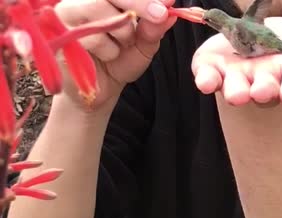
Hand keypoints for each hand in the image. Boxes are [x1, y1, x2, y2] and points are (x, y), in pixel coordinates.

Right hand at [53, 0, 175, 110]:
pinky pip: (89, 36)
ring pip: (97, 7)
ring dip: (122, 31)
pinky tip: (106, 56)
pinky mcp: (58, 35)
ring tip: (123, 46)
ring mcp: (65, 15)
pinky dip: (108, 49)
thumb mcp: (144, 46)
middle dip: (138, 2)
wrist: (100, 90)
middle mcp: (80, 0)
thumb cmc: (121, 62)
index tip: (167, 2)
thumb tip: (169, 10)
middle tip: (159, 15)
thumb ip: (153, 28)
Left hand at [191, 17, 281, 105]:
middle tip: (262, 93)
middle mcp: (262, 80)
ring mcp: (236, 76)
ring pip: (235, 87)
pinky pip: (207, 77)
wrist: (250, 39)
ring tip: (237, 96)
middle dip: (264, 91)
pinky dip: (205, 80)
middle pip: (264, 89)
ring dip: (236, 91)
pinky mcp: (211, 70)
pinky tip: (204, 82)